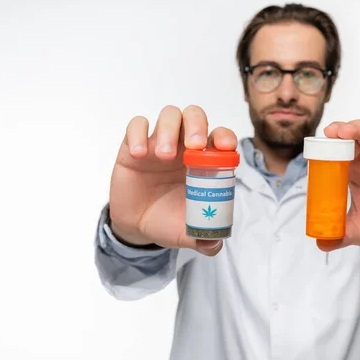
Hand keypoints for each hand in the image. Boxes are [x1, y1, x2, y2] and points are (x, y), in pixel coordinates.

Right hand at [108, 105, 237, 255]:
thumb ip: (204, 238)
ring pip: (169, 115)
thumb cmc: (169, 220)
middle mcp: (185, 145)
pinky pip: (136, 125)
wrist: (138, 226)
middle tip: (194, 146)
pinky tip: (139, 154)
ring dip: (168, 129)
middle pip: (195, 116)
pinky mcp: (134, 145)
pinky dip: (138, 134)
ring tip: (164, 156)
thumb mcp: (187, 232)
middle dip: (197, 125)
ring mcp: (159, 142)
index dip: (225, 137)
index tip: (225, 146)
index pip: (220, 137)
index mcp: (205, 161)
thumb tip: (215, 244)